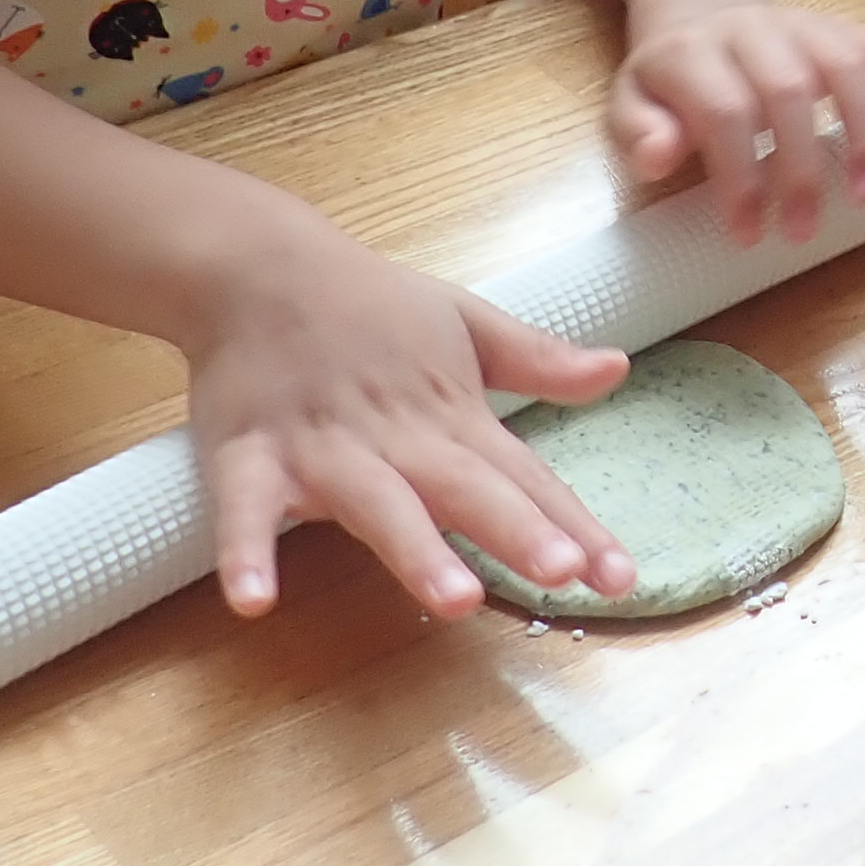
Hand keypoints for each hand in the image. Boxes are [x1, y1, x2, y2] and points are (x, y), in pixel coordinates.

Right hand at [180, 214, 633, 619]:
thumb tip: (616, 369)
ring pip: (374, 505)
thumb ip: (537, 359)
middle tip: (561, 574)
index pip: (523, 475)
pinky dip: (245, 550)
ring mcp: (321, 449)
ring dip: (414, 549)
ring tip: (455, 600)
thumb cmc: (370, 305)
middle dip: (513, 531)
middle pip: (463, 489)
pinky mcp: (246, 456)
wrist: (256, 265)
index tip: (620, 575)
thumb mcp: (465, 320)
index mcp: (451, 412)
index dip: (571, 524)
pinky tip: (252, 600)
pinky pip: (244, 509)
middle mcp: (395, 437)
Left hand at [609, 1, 864, 247]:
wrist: (700, 12)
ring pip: (846, 63)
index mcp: (692, 52)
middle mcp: (752, 29)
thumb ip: (639, 134)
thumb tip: (661, 158)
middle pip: (789, 88)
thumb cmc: (670, 81)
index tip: (748, 235)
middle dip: (802, 167)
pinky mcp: (840, 26)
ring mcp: (802, 23)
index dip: (740, 176)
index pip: (724, 110)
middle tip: (804, 231)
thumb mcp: (631, 106)